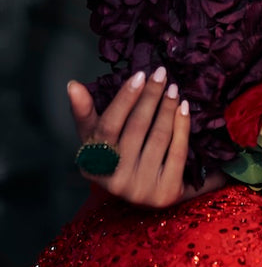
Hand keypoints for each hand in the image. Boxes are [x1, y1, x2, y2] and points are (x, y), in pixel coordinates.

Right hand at [68, 69, 223, 207]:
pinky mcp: (166, 193)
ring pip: (158, 137)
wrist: (147, 193)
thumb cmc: (117, 157)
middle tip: (161, 73)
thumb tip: (73, 85)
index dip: (124, 100)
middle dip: (151, 97)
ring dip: (167, 108)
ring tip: (173, 88)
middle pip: (137, 128)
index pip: (108, 126)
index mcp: (93, 165)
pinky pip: (177, 152)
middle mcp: (115, 181)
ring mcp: (142, 189)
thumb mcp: (97, 138)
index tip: (139, 75)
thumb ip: (85, 113)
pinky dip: (182, 126)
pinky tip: (183, 107)